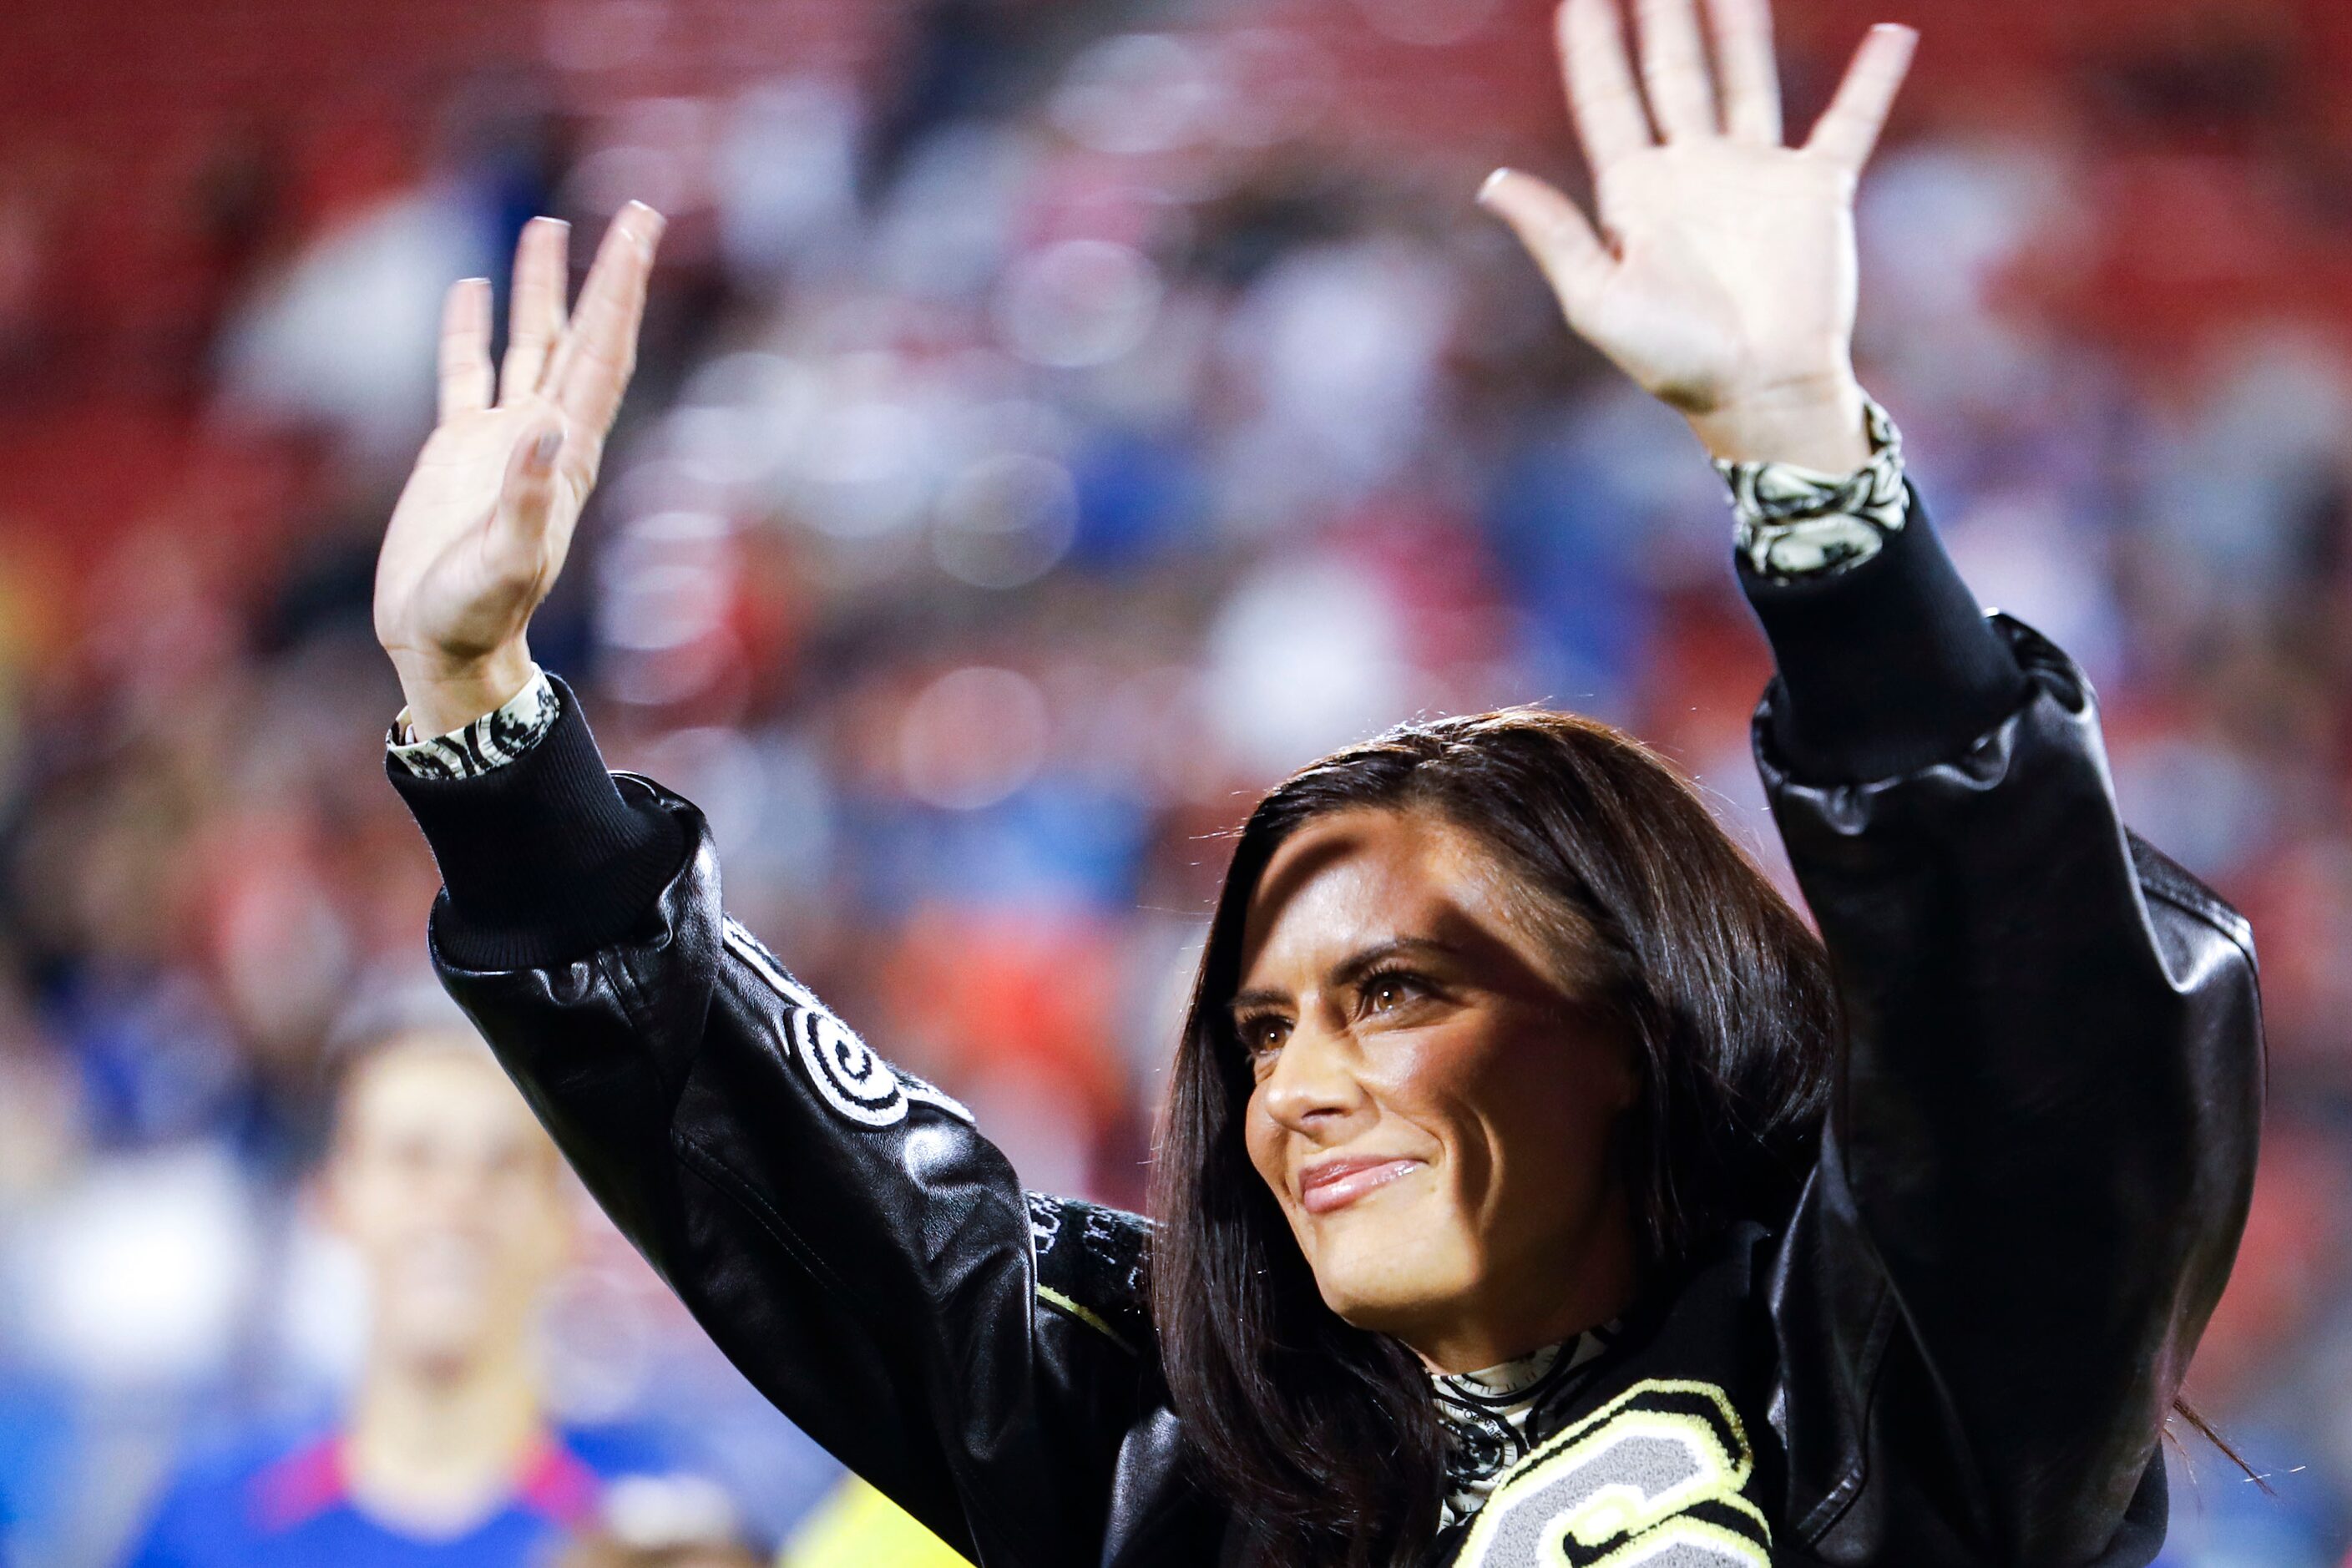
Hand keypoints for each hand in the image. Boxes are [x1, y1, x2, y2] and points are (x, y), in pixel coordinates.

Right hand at [373, 202, 664, 738]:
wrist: (444, 648)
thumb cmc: (477, 616)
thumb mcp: (505, 561)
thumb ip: (527, 500)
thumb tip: (545, 428)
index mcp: (566, 453)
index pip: (602, 353)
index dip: (623, 290)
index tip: (642, 229)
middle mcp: (544, 437)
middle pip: (580, 337)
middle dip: (606, 276)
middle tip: (633, 211)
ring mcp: (501, 440)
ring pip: (528, 345)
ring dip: (541, 289)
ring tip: (548, 226)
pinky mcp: (456, 452)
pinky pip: (466, 373)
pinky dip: (471, 330)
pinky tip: (472, 289)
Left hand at [1478, 0, 1914, 470]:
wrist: (1758, 393)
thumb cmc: (1674, 361)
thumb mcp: (1598, 301)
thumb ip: (1553, 238)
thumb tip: (1493, 184)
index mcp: (1636, 195)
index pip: (1608, 100)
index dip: (1591, 48)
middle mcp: (1693, 172)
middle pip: (1673, 72)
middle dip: (1662, 15)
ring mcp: (1755, 176)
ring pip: (1745, 78)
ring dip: (1738, 26)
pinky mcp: (1816, 191)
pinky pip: (1849, 121)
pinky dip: (1872, 80)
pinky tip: (1890, 34)